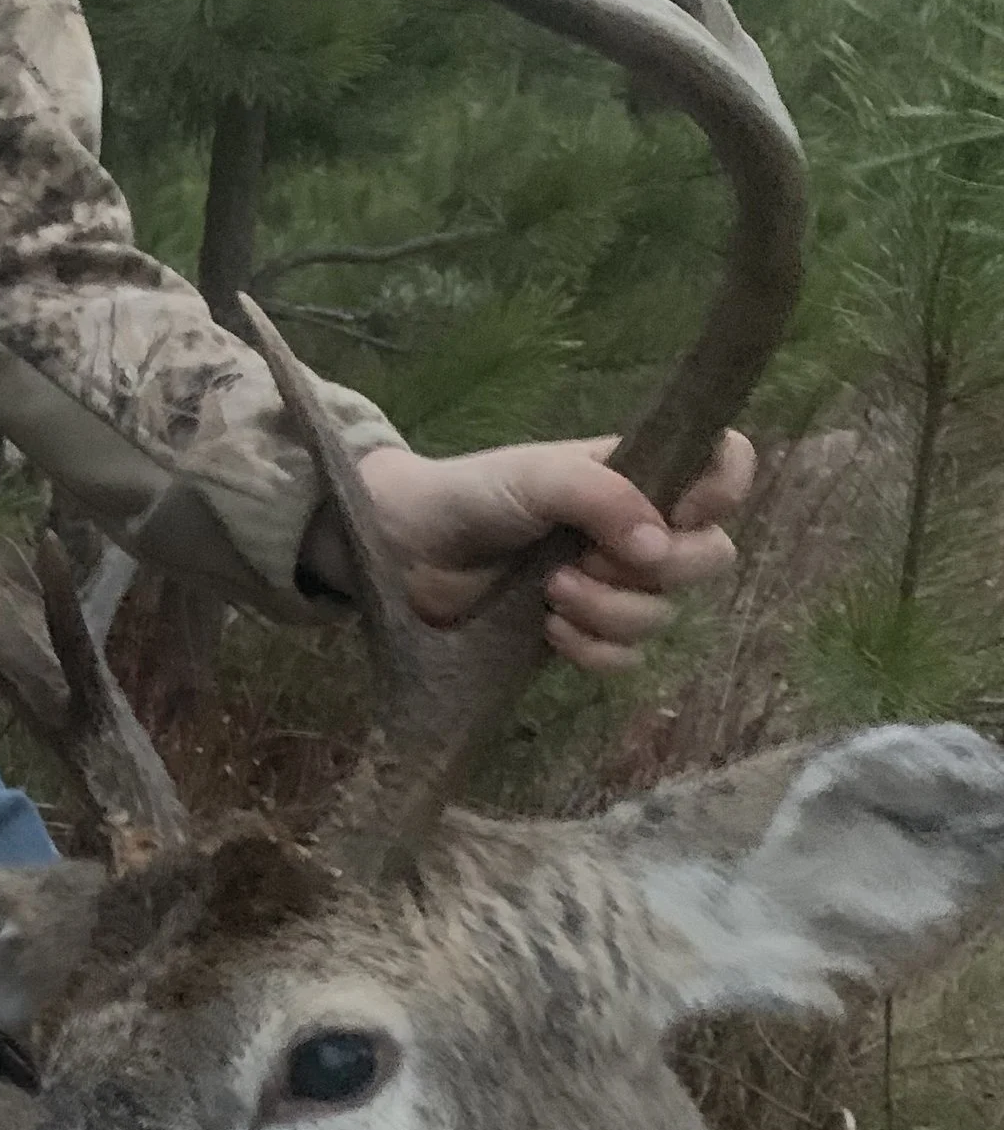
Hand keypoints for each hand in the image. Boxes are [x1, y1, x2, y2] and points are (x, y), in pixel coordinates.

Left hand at [351, 432, 755, 671]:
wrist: (405, 548)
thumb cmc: (471, 493)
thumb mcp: (535, 475)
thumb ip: (601, 495)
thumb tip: (659, 545)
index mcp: (637, 474)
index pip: (722, 470)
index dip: (725, 487)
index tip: (686, 508)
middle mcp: (637, 528)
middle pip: (711, 557)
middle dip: (663, 569)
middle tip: (593, 560)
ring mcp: (613, 584)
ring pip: (665, 615)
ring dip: (612, 610)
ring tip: (552, 591)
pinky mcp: (584, 633)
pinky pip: (626, 659)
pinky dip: (594, 650)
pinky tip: (549, 628)